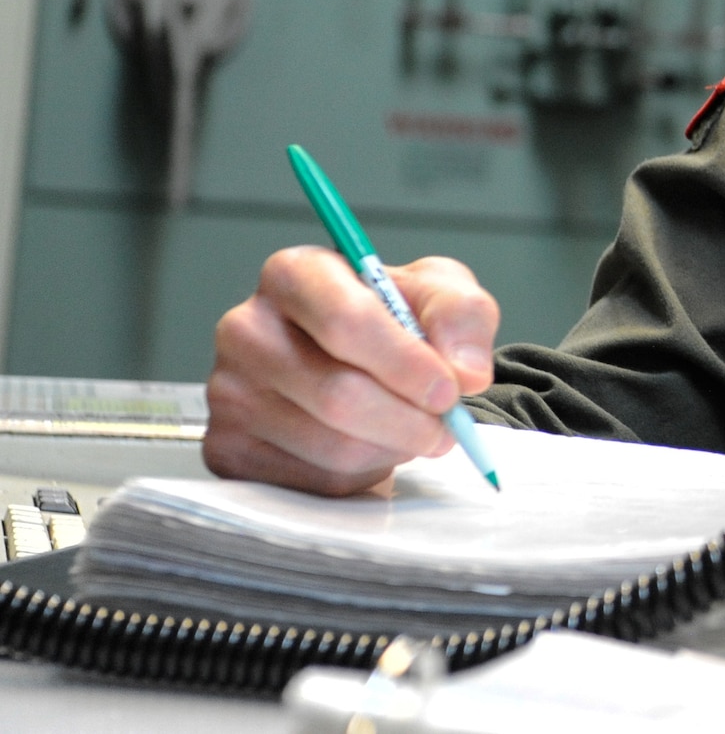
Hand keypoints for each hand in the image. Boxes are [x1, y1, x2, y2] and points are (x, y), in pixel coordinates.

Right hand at [205, 248, 498, 494]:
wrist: (360, 367)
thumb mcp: (439, 294)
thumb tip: (465, 372)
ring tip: (408, 429)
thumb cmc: (395, 323)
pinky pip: (313, 481)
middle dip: (409, 419)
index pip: (347, 320)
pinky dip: (361, 474)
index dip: (405, 363)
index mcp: (295, 274)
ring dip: (391, 448)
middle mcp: (247, 328)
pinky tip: (368, 446)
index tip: (450, 389)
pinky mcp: (228, 449)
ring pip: (333, 445)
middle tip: (447, 427)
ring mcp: (229, 393)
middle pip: (340, 393)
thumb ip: (462, 316)